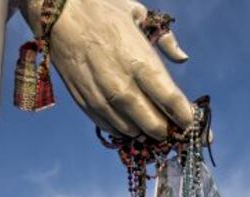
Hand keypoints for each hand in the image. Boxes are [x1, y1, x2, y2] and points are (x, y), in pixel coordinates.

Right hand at [20, 0, 193, 139]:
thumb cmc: (103, 10)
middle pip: (154, 125)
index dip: (185, 118)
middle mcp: (124, 87)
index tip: (191, 123)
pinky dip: (123, 129)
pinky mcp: (87, 104)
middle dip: (167, 130)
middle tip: (172, 127)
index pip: (172, 102)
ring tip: (150, 124)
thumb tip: (182, 58)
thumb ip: (166, 40)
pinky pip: (111, 129)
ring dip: (145, 132)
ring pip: (133, 131)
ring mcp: (103, 99)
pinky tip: (129, 121)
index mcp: (142, 63)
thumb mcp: (140, 15)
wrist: (58, 13)